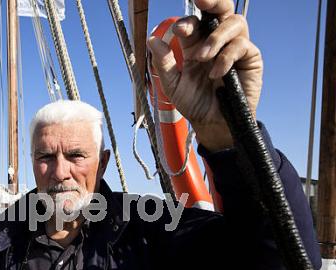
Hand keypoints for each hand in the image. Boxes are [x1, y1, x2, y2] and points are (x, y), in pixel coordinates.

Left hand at [147, 0, 262, 151]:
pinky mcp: (250, 58)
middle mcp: (216, 42)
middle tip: (201, 0)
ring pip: (234, 22)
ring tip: (203, 57)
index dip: (187, 22)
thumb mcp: (173, 85)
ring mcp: (235, 48)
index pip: (194, 23)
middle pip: (221, 9)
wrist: (212, 123)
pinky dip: (227, 56)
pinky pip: (242, 44)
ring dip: (216, 36)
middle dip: (213, 1)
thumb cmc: (194, 103)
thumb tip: (152, 39)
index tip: (179, 31)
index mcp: (196, 45)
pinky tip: (216, 73)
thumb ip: (163, 63)